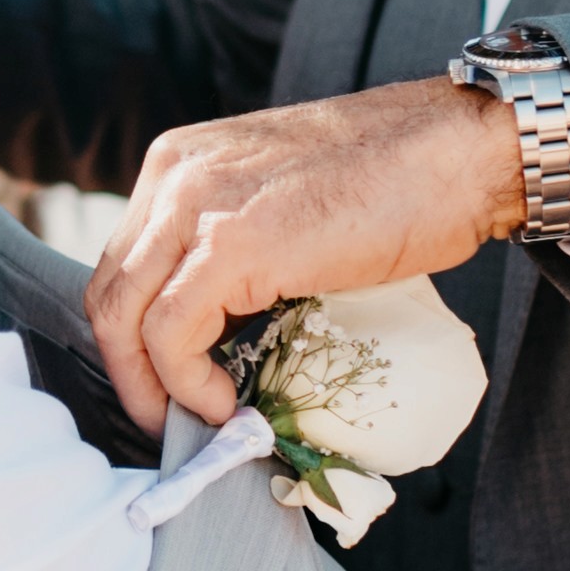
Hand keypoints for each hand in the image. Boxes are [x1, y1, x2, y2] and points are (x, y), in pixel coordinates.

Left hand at [86, 81, 531, 427]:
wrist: (460, 150)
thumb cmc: (398, 179)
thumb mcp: (286, 206)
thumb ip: (238, 252)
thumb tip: (224, 336)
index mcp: (180, 164)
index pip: (123, 263)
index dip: (134, 337)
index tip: (164, 385)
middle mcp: (173, 176)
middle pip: (109, 292)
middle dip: (129, 371)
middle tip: (167, 420)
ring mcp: (196, 205)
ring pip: (124, 317)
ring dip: (151, 386)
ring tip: (199, 421)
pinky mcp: (230, 246)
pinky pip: (171, 334)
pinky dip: (186, 384)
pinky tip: (226, 404)